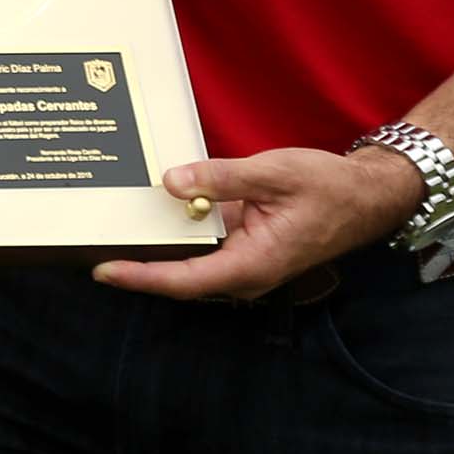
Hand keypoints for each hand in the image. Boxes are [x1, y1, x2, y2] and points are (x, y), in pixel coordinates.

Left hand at [92, 146, 421, 302]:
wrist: (367, 195)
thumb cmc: (328, 188)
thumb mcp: (273, 173)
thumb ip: (221, 177)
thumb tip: (171, 182)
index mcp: (251, 265)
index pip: (183, 280)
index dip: (141, 277)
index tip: (102, 270)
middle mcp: (243, 271)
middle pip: (177, 274)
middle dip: (136, 262)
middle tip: (86, 246)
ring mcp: (242, 259)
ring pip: (188, 257)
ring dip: (153, 244)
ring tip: (105, 228)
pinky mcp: (242, 243)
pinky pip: (202, 241)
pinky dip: (177, 227)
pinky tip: (150, 207)